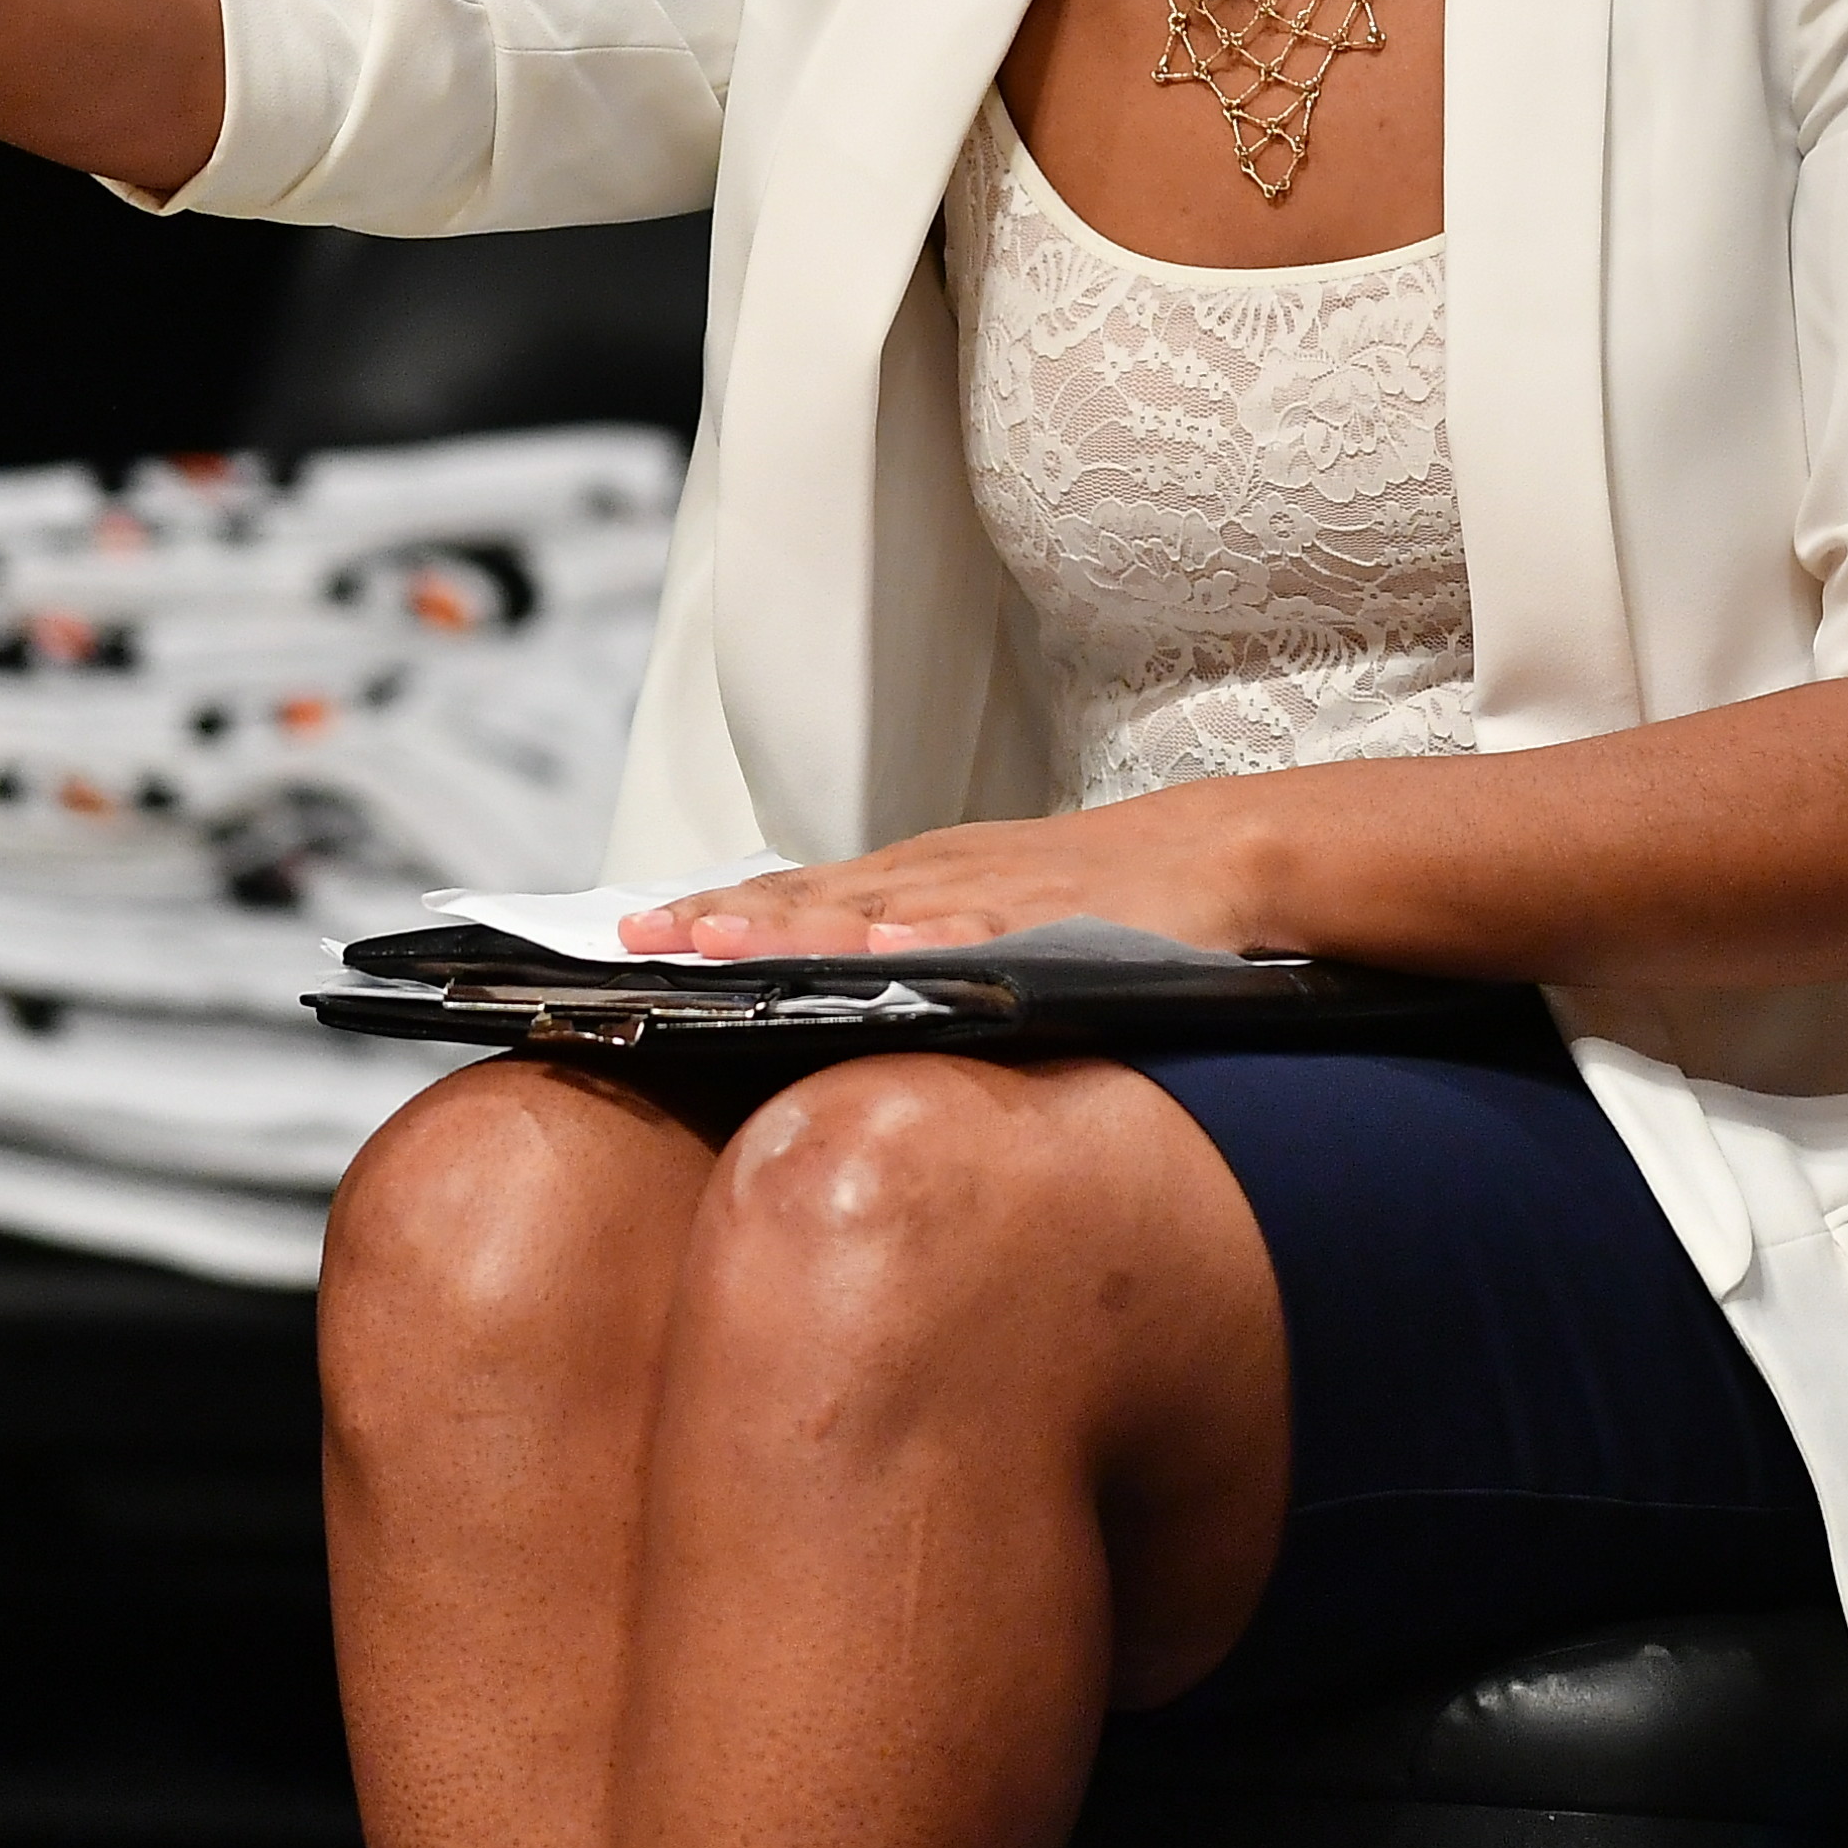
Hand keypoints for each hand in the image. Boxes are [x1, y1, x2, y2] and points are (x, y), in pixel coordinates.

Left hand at [619, 782, 1282, 957]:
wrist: (1216, 855)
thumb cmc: (1089, 896)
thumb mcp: (980, 914)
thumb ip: (903, 946)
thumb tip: (819, 992)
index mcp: (914, 882)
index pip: (792, 897)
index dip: (713, 914)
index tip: (631, 936)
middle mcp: (937, 879)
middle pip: (810, 900)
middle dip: (722, 921)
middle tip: (642, 942)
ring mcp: (993, 894)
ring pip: (876, 909)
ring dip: (792, 926)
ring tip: (721, 943)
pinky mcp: (1056, 916)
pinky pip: (985, 929)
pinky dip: (930, 937)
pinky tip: (883, 951)